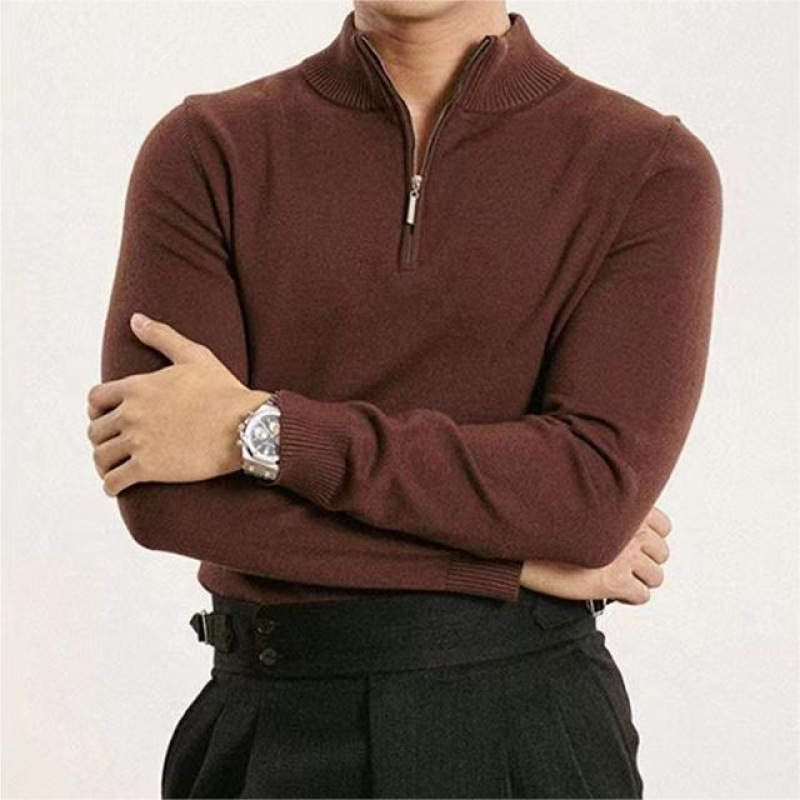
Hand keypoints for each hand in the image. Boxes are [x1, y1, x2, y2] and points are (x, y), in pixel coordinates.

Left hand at [86, 313, 270, 495]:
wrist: (245, 425)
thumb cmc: (224, 390)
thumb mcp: (195, 355)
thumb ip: (161, 336)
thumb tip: (135, 319)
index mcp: (137, 387)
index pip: (95, 399)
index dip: (97, 409)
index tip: (105, 417)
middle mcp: (131, 414)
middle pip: (95, 430)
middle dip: (102, 438)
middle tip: (114, 445)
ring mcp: (138, 442)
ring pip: (101, 457)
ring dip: (103, 464)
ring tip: (112, 468)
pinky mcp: (148, 469)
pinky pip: (114, 482)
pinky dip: (111, 486)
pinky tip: (117, 486)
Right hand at [518, 505, 671, 603]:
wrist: (528, 544)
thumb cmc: (549, 522)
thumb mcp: (583, 503)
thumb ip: (609, 509)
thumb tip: (620, 523)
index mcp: (626, 507)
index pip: (664, 527)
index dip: (650, 538)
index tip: (633, 543)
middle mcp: (632, 530)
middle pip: (661, 554)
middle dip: (645, 560)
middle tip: (623, 564)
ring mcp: (626, 556)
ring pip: (655, 577)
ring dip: (639, 579)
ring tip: (618, 579)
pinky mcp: (615, 581)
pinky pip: (642, 596)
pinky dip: (630, 596)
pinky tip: (614, 592)